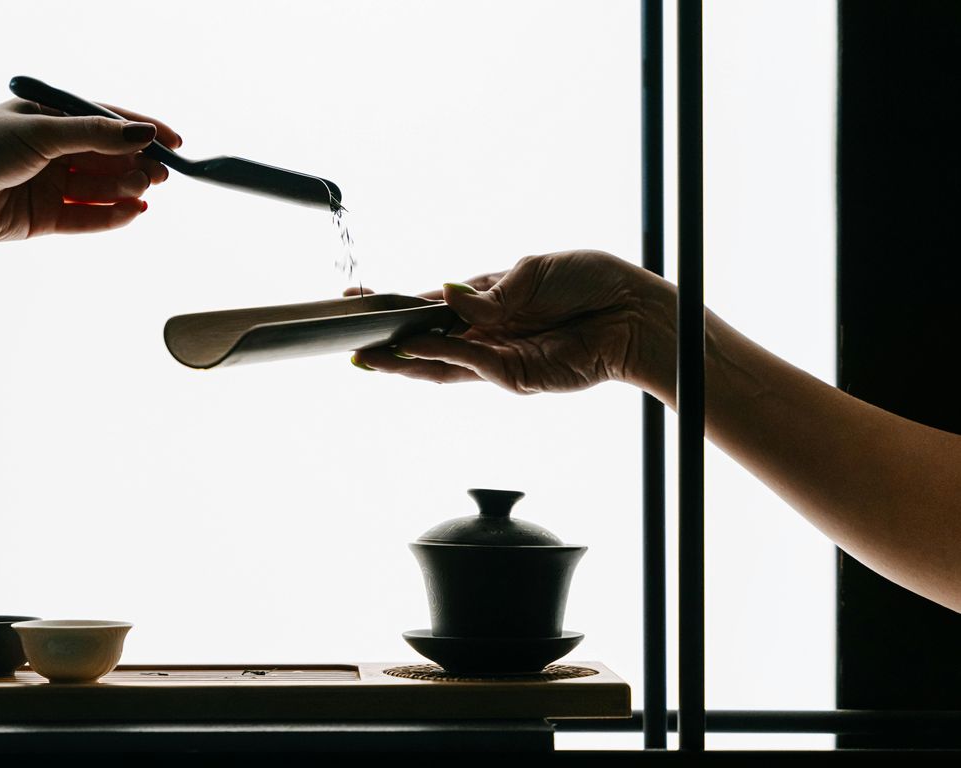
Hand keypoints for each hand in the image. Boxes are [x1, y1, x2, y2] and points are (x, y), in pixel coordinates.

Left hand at [0, 98, 182, 248]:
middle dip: (136, 163)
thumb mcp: (41, 131)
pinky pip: (85, 217)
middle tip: (161, 173)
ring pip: (99, 188)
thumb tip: (143, 133)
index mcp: (47, 117)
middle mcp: (50, 150)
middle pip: (106, 157)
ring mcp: (47, 185)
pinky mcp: (42, 219)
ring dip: (126, 188)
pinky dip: (110, 216)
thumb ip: (95, 135)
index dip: (141, 130)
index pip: (105, 121)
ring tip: (145, 190)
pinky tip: (133, 213)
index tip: (174, 142)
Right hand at [352, 250, 674, 396]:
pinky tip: (415, 346)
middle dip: (386, 340)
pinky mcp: (516, 377)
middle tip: (348, 337)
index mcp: (485, 301)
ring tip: (368, 355)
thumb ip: (487, 294)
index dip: (395, 305)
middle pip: (425, 341)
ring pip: (439, 364)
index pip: (429, 305)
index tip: (358, 298)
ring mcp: (497, 358)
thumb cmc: (589, 282)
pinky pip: (470, 366)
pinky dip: (441, 356)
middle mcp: (485, 333)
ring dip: (402, 359)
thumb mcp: (532, 273)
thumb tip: (447, 293)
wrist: (633, 311)